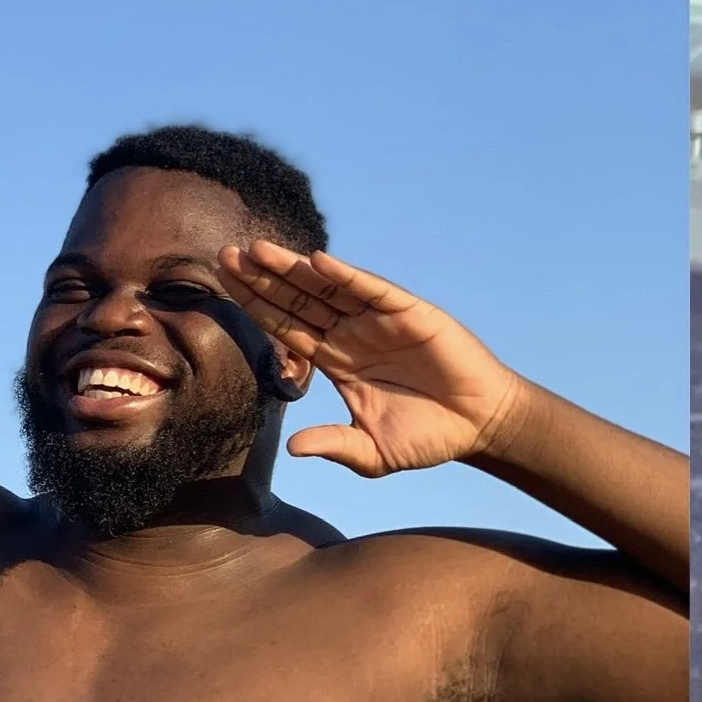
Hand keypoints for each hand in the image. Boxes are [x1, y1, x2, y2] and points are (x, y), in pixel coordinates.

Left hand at [219, 239, 527, 476]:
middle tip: (224, 256)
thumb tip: (292, 448)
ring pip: (327, 288)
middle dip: (262, 279)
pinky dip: (347, 276)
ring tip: (257, 250)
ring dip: (293, 269)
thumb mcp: (373, 452)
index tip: (222, 287)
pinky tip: (318, 262)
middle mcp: (352, 334)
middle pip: (297, 300)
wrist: (479, 424)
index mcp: (338, 361)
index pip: (287, 328)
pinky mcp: (409, 313)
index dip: (257, 307)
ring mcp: (379, 321)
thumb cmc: (428, 437)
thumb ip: (335, 446)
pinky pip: (372, 290)